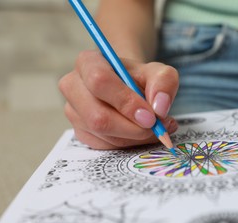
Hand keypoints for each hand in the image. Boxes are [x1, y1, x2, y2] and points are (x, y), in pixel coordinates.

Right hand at [59, 50, 178, 148]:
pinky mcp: (80, 132)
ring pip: (102, 134)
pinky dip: (129, 143)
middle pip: (97, 116)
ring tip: (155, 128)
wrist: (130, 88)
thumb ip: (164, 83)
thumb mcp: (158, 72)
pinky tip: (142, 133)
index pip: (100, 82)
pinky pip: (105, 146)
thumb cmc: (140, 78)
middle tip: (156, 127)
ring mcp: (74, 111)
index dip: (126, 102)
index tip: (150, 116)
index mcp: (88, 62)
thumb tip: (159, 108)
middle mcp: (73, 86)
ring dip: (134, 137)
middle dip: (132, 128)